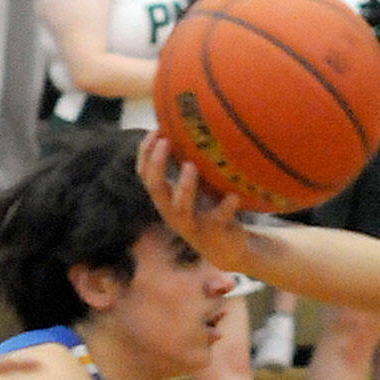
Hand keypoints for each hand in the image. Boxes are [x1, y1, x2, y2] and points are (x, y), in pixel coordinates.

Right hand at [137, 133, 248, 270]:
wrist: (228, 248)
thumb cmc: (208, 210)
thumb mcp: (195, 189)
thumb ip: (187, 168)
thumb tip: (187, 130)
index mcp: (166, 200)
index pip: (145, 176)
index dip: (145, 154)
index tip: (154, 131)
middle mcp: (173, 213)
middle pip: (156, 189)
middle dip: (157, 165)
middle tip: (165, 142)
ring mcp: (193, 225)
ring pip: (180, 208)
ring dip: (184, 187)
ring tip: (190, 166)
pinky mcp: (214, 233)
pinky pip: (218, 219)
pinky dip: (226, 206)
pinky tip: (234, 196)